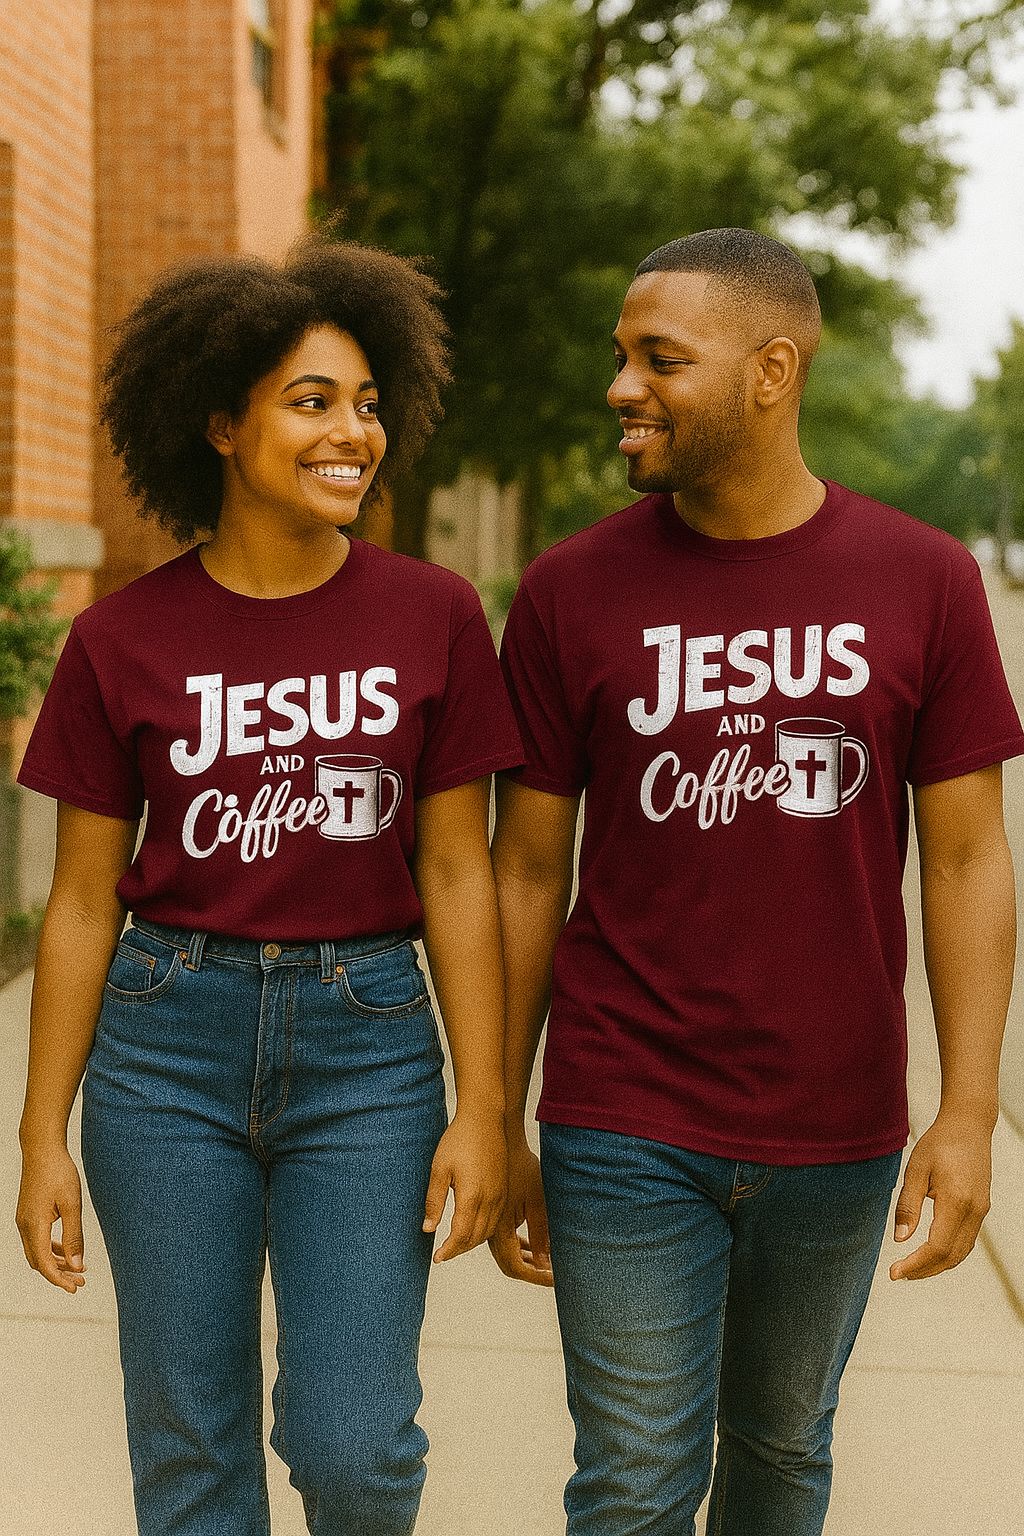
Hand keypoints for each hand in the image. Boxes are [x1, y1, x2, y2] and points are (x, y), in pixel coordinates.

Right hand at [16, 1145, 86, 1293]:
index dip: (59, 1280)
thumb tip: (77, 1265)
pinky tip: (68, 1250)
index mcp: (34, 1226)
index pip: (44, 1264)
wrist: (42, 1149)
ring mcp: (24, 1221)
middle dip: (59, 1275)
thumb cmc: (59, 1172)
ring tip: (79, 1269)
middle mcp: (24, 1226)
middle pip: (39, 1262)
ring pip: (38, 1252)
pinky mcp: (28, 1215)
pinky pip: (38, 1240)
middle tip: (81, 1282)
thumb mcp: (72, 1204)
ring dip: (56, 1263)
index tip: (76, 1288)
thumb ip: (74, 1236)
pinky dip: (52, 1249)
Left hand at [423, 1109, 506, 1262]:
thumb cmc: (458, 1141)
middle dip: (459, 1249)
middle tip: (443, 1253)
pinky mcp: (504, 1189)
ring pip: (488, 1231)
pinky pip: (496, 1220)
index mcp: (472, 1196)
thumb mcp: (439, 1169)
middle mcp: (490, 1199)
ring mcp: (500, 1195)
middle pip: (476, 1238)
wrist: (484, 1119)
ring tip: (455, 1243)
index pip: (461, 1236)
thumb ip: (434, 1201)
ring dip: (472, 1242)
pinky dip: (483, 1230)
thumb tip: (428, 1230)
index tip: (437, 1258)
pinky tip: (472, 1226)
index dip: (448, 1251)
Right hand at [488, 1131, 553, 1286]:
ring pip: (507, 1253)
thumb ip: (540, 1232)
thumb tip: (546, 1264)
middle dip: (533, 1273)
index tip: (556, 1279)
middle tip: (556, 1275)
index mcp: (499, 1228)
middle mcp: (491, 1229)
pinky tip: (535, 1246)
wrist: (499, 1139)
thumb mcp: (537, 1198)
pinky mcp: (493, 1212)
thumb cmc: (521, 1165)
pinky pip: (506, 1239)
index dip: (536, 1278)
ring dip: (528, 1260)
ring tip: (549, 1264)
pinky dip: (521, 1247)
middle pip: (510, 1264)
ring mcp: (490, 1221)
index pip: (515, 1267)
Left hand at [889, 1112, 993, 1280]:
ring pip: (962, 1252)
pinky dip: (949, 1253)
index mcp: (956, 1202)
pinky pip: (967, 1240)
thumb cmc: (939, 1143)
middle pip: (952, 1256)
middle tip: (899, 1275)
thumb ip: (908, 1206)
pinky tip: (930, 1252)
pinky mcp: (981, 1208)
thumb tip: (900, 1239)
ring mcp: (981, 1210)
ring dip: (937, 1265)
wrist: (968, 1125)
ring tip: (912, 1268)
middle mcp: (974, 1211)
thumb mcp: (915, 1170)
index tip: (894, 1272)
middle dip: (925, 1270)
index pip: (937, 1247)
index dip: (915, 1264)